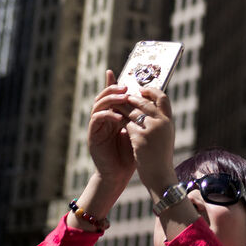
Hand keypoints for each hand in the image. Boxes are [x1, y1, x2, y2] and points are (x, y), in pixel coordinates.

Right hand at [86, 70, 137, 187]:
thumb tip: (152, 100)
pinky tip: (118, 117)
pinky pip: (97, 119)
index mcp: (114, 114)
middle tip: (125, 87)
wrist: (119, 174)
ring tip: (123, 98)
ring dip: (111, 99)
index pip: (112, 94)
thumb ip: (140, 116)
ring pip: (99, 104)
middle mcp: (104, 117)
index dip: (112, 82)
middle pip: (104, 95)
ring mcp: (97, 126)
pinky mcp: (93, 135)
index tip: (115, 71)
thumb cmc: (131, 153)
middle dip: (113, 88)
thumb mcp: (138, 130)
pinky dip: (107, 115)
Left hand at [122, 85, 176, 193]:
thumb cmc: (161, 158)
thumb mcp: (165, 136)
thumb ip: (159, 122)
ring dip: (123, 108)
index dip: (152, 91)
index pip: (162, 98)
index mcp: (169, 121)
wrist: (160, 176)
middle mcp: (162, 123)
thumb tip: (149, 109)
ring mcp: (151, 130)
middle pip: (145, 102)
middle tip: (124, 97)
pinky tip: (116, 122)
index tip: (142, 90)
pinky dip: (121, 122)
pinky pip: (127, 124)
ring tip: (116, 107)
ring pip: (133, 112)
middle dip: (132, 98)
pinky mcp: (140, 138)